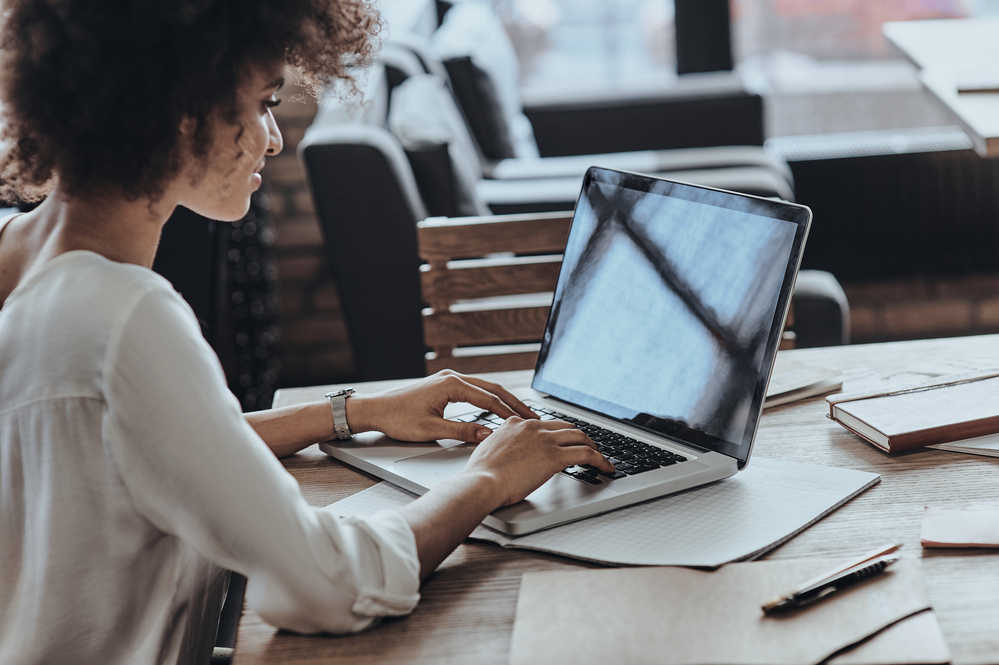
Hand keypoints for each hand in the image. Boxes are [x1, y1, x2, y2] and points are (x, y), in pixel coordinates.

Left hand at [348, 369, 537, 442]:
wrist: (375, 410)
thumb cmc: (398, 419)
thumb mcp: (432, 430)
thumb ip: (462, 431)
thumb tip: (489, 434)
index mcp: (451, 385)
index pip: (489, 399)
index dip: (510, 412)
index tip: (526, 422)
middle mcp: (452, 378)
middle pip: (492, 389)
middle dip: (514, 403)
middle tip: (533, 416)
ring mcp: (448, 380)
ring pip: (484, 388)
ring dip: (503, 400)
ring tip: (521, 413)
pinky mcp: (444, 386)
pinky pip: (474, 390)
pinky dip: (489, 399)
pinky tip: (498, 409)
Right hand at [465, 418, 614, 506]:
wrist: (481, 482)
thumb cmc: (480, 474)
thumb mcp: (488, 451)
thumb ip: (501, 446)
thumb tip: (506, 454)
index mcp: (515, 423)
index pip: (545, 423)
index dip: (558, 433)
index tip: (563, 441)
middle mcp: (532, 426)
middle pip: (566, 426)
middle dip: (579, 437)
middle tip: (587, 447)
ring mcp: (544, 440)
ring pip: (580, 436)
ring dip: (593, 446)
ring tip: (600, 457)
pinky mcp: (554, 456)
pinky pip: (586, 454)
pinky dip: (600, 460)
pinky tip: (606, 468)